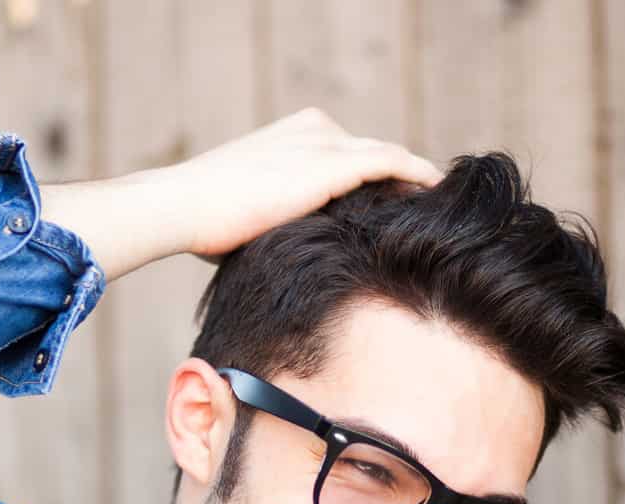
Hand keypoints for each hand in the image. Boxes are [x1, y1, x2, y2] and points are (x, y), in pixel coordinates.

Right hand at [39, 109, 441, 282]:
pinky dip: (418, 175)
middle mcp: (314, 129)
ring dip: (415, 178)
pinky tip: (438, 191)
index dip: (374, 179)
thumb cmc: (204, 222)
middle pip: (372, 152)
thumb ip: (279, 218)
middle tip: (428, 207)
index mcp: (293, 135)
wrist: (184, 205)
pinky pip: (392, 163)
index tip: (394, 204)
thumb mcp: (249, 213)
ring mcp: (325, 142)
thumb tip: (288, 253)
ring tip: (440, 202)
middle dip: (400, 179)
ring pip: (387, 156)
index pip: (349, 153)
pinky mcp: (334, 163)